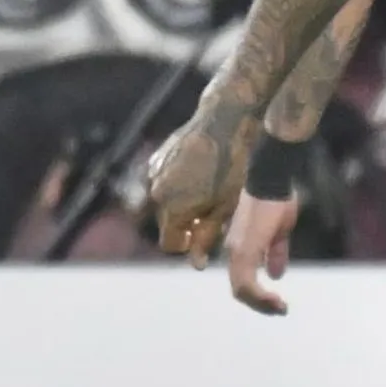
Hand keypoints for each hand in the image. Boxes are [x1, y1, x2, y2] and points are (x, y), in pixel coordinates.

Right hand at [147, 110, 260, 267]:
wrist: (224, 123)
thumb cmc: (230, 169)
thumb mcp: (223, 209)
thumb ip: (205, 238)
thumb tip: (196, 263)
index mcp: (172, 210)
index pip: (170, 244)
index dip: (187, 243)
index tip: (202, 233)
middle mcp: (157, 193)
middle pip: (166, 221)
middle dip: (183, 222)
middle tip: (208, 209)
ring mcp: (154, 174)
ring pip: (165, 200)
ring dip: (179, 201)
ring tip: (205, 188)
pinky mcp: (157, 158)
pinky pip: (163, 180)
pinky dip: (176, 183)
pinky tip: (198, 171)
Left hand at [226, 191, 301, 314]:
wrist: (272, 180)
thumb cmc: (276, 201)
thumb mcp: (279, 232)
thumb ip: (276, 254)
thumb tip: (276, 275)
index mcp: (240, 248)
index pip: (242, 281)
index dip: (257, 296)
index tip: (275, 303)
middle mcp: (233, 251)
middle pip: (239, 289)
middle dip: (259, 305)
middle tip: (279, 310)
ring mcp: (237, 251)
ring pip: (241, 289)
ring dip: (260, 303)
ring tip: (279, 308)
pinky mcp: (245, 249)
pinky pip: (247, 281)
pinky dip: (260, 295)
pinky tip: (275, 299)